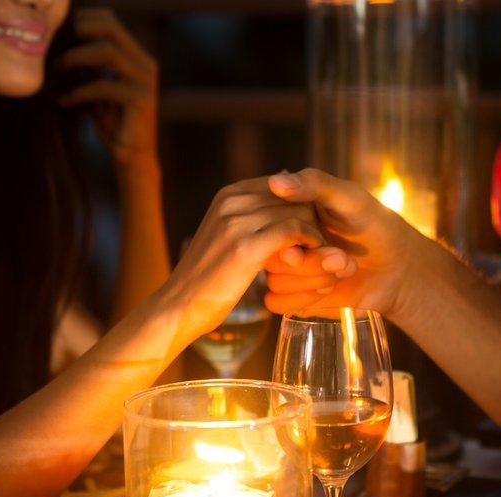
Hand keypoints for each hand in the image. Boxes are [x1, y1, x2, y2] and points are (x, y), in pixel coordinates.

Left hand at [58, 8, 157, 165]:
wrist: (132, 157)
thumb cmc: (113, 124)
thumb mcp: (100, 89)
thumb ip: (92, 68)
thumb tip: (63, 46)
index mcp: (138, 58)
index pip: (113, 23)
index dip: (86, 19)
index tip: (61, 29)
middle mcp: (146, 65)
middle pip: (112, 30)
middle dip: (81, 31)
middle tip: (56, 43)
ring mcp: (145, 82)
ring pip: (107, 52)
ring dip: (75, 58)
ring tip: (56, 70)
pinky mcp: (140, 100)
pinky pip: (104, 85)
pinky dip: (79, 91)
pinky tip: (65, 101)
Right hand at [156, 177, 343, 343]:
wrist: (178, 307)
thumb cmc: (207, 279)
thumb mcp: (225, 237)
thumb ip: (251, 217)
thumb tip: (280, 195)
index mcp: (228, 194)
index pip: (282, 185)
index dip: (301, 206)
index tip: (310, 230)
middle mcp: (232, 201)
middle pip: (293, 197)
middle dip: (312, 218)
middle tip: (321, 243)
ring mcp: (237, 221)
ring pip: (297, 211)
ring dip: (315, 232)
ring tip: (320, 252)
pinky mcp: (246, 246)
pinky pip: (293, 231)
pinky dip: (309, 242)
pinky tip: (311, 257)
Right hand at [263, 168, 434, 317]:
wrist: (397, 268)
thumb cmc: (375, 225)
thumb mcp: (349, 197)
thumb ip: (314, 184)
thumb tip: (276, 181)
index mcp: (287, 211)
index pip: (265, 224)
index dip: (292, 236)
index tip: (322, 236)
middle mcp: (281, 239)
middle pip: (270, 257)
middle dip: (311, 263)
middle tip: (342, 257)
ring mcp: (285, 269)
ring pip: (274, 282)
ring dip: (314, 280)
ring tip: (343, 269)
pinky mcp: (292, 296)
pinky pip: (276, 302)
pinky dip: (305, 299)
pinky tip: (330, 289)